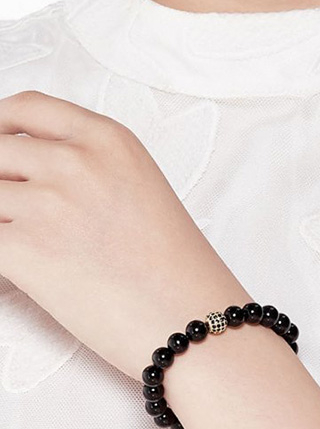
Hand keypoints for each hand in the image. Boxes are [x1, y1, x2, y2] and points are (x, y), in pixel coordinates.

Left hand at [0, 91, 251, 381]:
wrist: (191, 320)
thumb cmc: (177, 271)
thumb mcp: (143, 190)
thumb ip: (89, 169)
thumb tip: (35, 177)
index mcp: (108, 141)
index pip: (26, 108)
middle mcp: (75, 162)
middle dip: (0, 182)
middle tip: (16, 213)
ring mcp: (47, 203)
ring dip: (2, 223)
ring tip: (32, 249)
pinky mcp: (25, 249)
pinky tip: (21, 271)